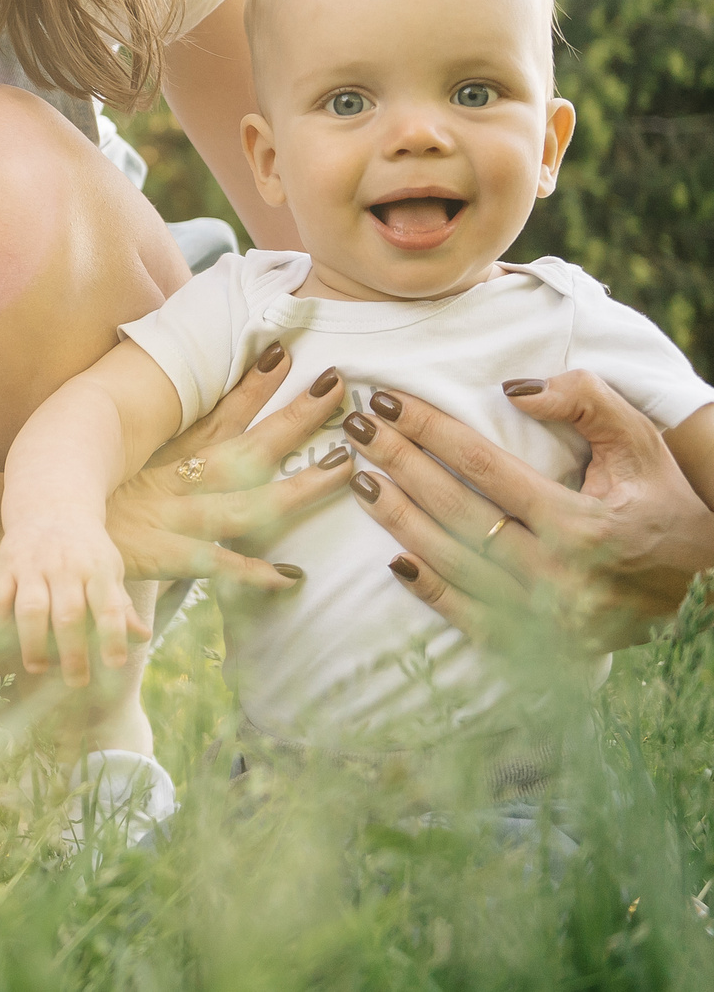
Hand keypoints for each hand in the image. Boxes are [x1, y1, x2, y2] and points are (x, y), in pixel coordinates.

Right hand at [0, 520, 147, 686]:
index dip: (112, 637)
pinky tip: (7, 639)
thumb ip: (121, 605)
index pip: (108, 607)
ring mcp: (32, 564)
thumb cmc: (86, 548)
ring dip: (34, 643)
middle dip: (72, 653)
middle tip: (77, 681)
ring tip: (38, 667)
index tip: (115, 664)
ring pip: (31, 608)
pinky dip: (0, 620)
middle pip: (68, 615)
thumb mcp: (110, 569)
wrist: (50, 504)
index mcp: (97, 569)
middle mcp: (64, 566)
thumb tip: (142, 637)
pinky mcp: (5, 564)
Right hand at [104, 345, 355, 588]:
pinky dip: (253, 573)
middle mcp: (175, 481)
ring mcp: (175, 519)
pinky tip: (291, 575)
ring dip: (298, 487)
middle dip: (293, 419)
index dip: (252, 385)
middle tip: (337, 387)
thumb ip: (149, 436)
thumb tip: (178, 403)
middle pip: (247, 447)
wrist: (44, 537)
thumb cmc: (86, 495)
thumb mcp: (117, 458)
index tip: (285, 352)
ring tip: (344, 466)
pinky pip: (218, 567)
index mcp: (163, 454)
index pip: (217, 413)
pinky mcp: (166, 558)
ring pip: (249, 502)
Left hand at [345, 371, 713, 649]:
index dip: (430, 431)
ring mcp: (547, 618)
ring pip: (454, 563)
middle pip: (458, 512)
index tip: (385, 402)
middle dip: (400, 464)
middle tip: (355, 429)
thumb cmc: (662, 502)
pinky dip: (430, 589)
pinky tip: (392, 556)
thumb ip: (587, 403)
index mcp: (584, 525)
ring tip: (360, 478)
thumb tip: (515, 390)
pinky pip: (471, 618)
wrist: (699, 580)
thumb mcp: (640, 444)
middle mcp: (560, 575)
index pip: (485, 468)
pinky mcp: (541, 646)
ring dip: (400, 520)